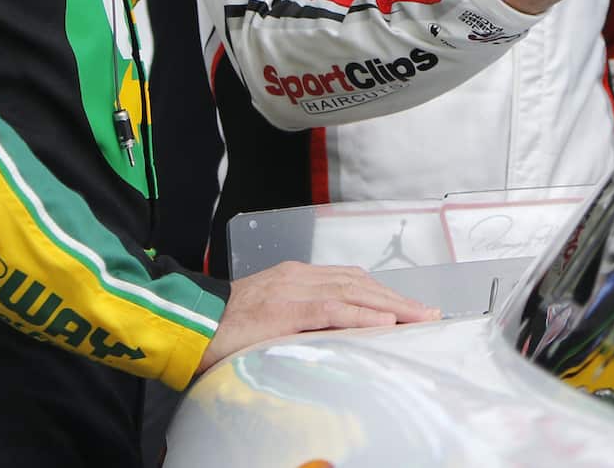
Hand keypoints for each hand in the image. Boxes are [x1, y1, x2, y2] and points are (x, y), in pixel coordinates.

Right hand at [196, 260, 438, 374]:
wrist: (185, 323)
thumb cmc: (220, 328)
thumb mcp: (265, 317)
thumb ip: (295, 320)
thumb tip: (327, 337)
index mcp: (294, 277)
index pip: (349, 281)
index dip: (382, 293)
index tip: (408, 307)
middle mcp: (297, 277)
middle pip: (359, 284)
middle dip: (396, 299)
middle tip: (428, 313)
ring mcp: (291, 290)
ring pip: (353, 293)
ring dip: (391, 306)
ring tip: (419, 318)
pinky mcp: (284, 309)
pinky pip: (331, 311)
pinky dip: (362, 316)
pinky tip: (385, 323)